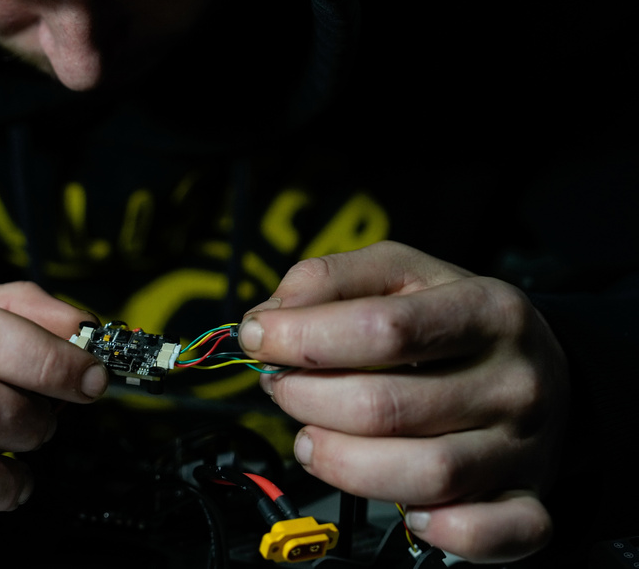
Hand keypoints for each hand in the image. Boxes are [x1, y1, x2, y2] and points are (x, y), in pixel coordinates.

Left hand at [238, 241, 567, 562]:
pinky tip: (406, 510)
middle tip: (282, 389)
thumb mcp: (399, 271)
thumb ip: (330, 278)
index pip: (384, 329)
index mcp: (485, 309)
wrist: (546, 368)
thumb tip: (272, 316)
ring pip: (425, 476)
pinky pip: (491, 533)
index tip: (259, 338)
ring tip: (312, 440)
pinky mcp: (526, 500)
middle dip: (307, 400)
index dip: (304, 338)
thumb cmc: (454, 320)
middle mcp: (513, 380)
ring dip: (343, 464)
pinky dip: (441, 532)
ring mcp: (523, 447)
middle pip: (388, 407)